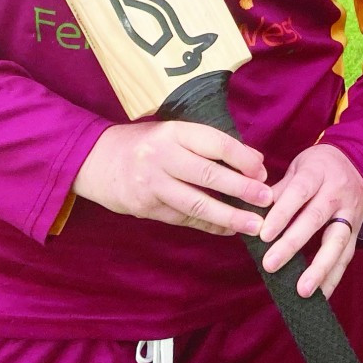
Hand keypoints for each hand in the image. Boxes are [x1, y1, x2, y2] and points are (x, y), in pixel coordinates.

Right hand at [71, 121, 271, 236]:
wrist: (94, 161)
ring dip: (229, 216)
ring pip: (197, 203)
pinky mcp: (145, 208)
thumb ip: (208, 145)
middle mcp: (162, 157)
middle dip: (242, 189)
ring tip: (254, 225)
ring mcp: (152, 184)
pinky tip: (228, 229)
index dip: (243, 158)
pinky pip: (184, 219)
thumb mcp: (173, 133)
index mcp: (174, 132)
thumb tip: (254, 162)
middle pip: (209, 175)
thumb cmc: (145, 144)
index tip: (262, 171)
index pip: (216, 143)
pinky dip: (209, 225)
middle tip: (268, 200)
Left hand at [259, 144, 362, 297]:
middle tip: (270, 265)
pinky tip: (321, 296)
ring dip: (320, 268)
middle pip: (316, 218)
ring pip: (338, 242)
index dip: (282, 213)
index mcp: (318, 173)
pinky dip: (333, 278)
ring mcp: (351, 213)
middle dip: (293, 244)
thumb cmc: (316, 168)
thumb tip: (251, 215)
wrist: (356, 162)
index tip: (263, 235)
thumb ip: (278, 191)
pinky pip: (347, 256)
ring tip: (302, 291)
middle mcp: (338, 192)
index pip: (299, 192)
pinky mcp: (358, 230)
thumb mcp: (297, 168)